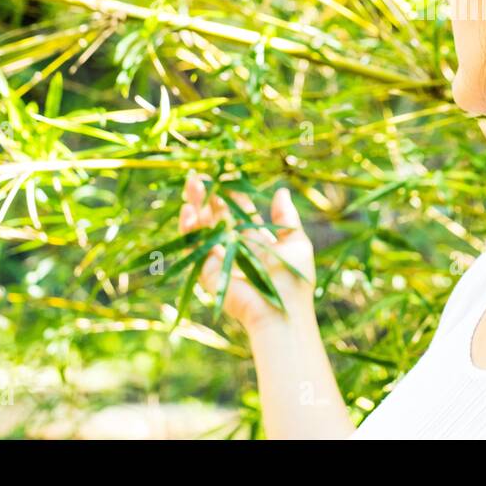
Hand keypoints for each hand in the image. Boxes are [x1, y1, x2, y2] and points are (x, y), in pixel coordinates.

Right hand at [179, 170, 316, 334]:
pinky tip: (189, 210)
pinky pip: (195, 247)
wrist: (281, 310)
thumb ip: (286, 217)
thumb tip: (281, 191)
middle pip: (218, 217)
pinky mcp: (207, 271)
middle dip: (209, 196)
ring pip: (203, 228)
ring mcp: (219, 259)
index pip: (240, 213)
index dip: (232, 195)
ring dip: (196, 205)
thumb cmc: (294, 279)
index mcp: (256, 241)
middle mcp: (235, 248)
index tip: (227, 174)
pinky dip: (190, 228)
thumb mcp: (295, 242)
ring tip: (191, 184)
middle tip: (200, 176)